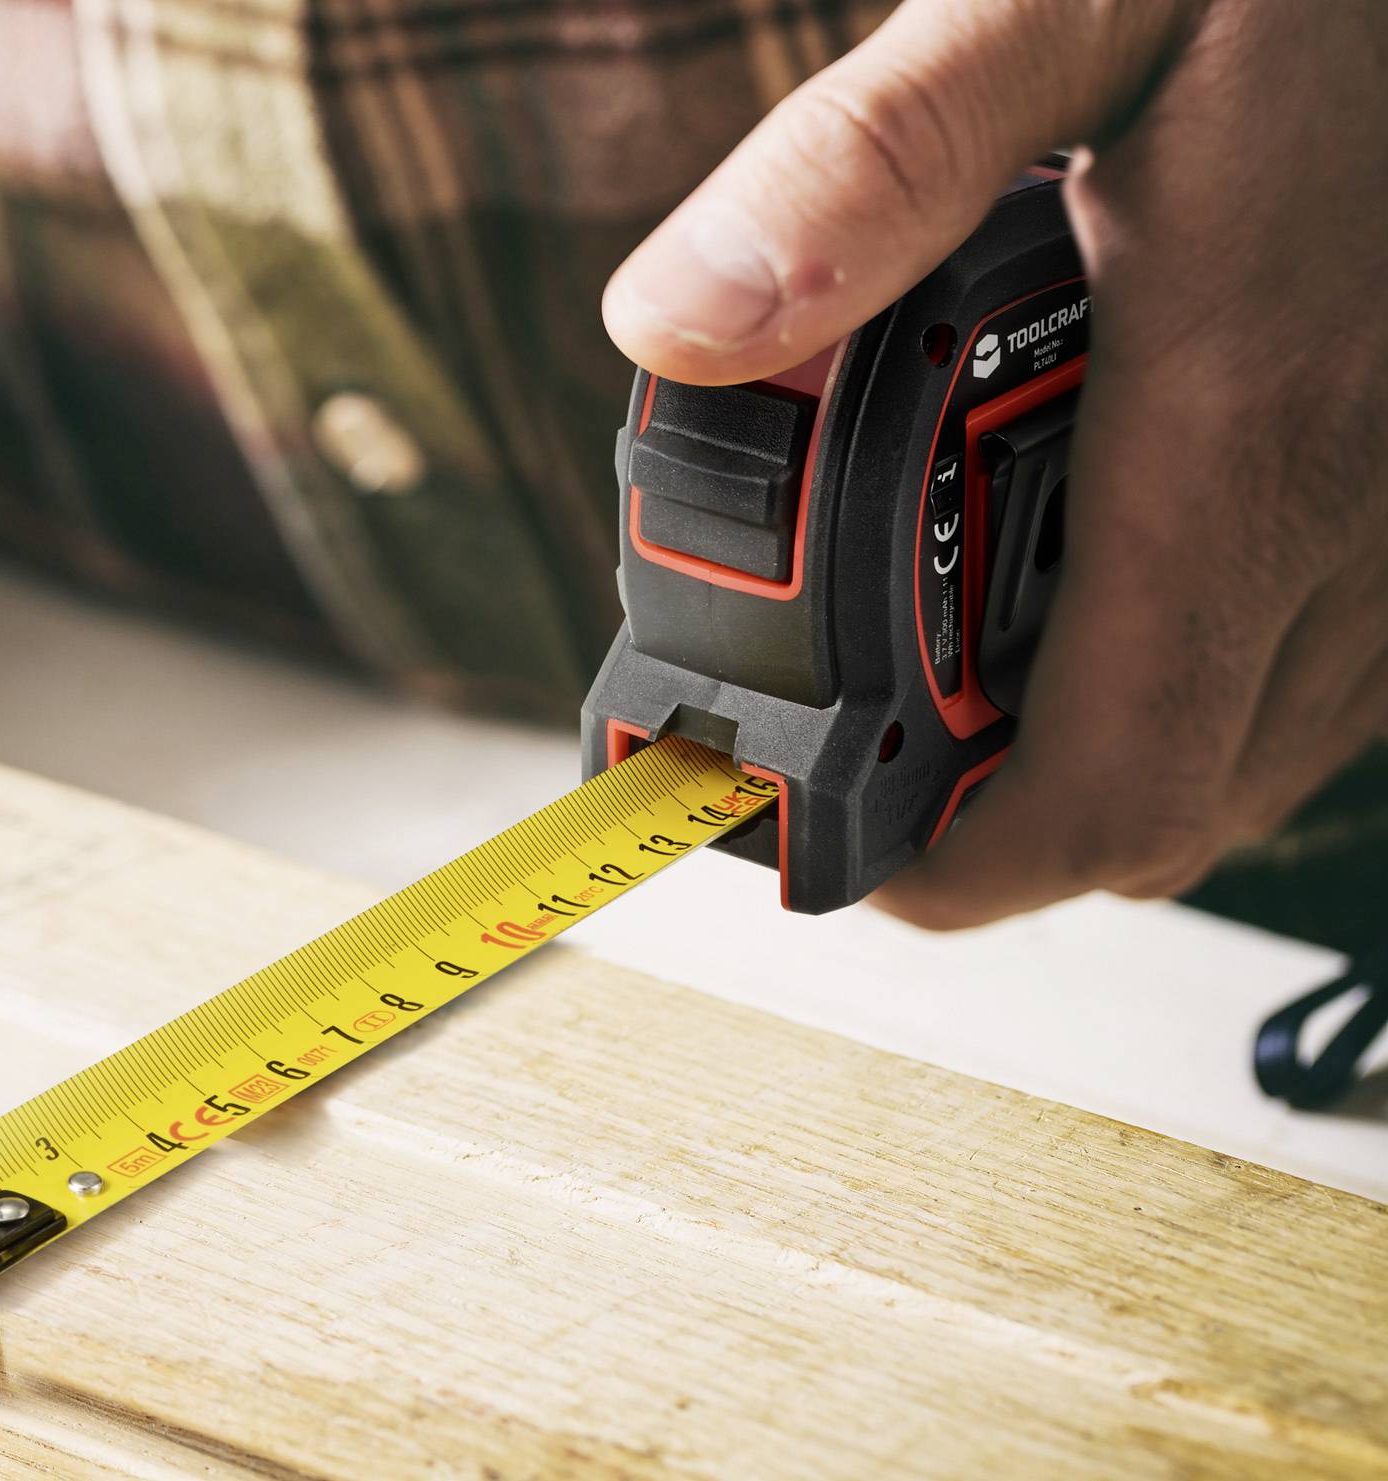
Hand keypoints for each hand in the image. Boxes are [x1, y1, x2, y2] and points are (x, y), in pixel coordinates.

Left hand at [602, 0, 1387, 926]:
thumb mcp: (1070, 4)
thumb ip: (871, 160)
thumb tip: (685, 320)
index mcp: (1245, 430)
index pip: (1108, 788)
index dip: (957, 869)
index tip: (837, 845)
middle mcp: (1363, 511)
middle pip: (1172, 808)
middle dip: (997, 811)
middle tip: (862, 720)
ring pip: (1260, 753)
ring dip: (1097, 742)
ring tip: (956, 624)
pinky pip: (1327, 658)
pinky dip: (1196, 660)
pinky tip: (1104, 544)